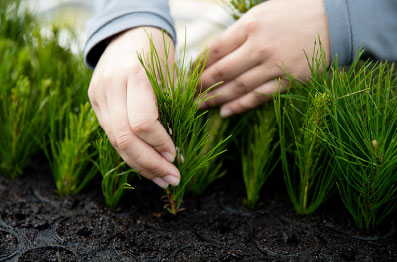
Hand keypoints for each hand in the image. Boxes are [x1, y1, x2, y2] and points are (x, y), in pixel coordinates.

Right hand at [88, 27, 179, 187]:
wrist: (130, 33)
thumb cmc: (159, 54)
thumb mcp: (170, 78)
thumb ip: (169, 113)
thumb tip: (171, 154)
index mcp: (132, 75)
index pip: (142, 123)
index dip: (160, 145)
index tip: (177, 156)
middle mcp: (109, 87)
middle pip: (124, 138)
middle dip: (150, 164)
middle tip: (172, 179)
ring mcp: (97, 95)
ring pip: (114, 141)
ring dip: (140, 164)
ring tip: (162, 178)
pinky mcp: (94, 103)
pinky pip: (111, 134)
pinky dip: (130, 152)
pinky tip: (147, 164)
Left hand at [200, 0, 330, 115]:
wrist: (334, 20)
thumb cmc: (294, 13)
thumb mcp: (261, 13)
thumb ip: (239, 33)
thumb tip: (215, 53)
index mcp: (250, 27)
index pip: (215, 50)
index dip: (198, 66)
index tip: (188, 75)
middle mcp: (259, 48)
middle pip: (221, 72)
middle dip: (200, 85)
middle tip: (187, 95)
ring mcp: (274, 66)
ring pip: (237, 88)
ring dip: (216, 99)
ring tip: (199, 106)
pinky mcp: (288, 81)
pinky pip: (259, 97)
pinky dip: (240, 106)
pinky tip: (225, 112)